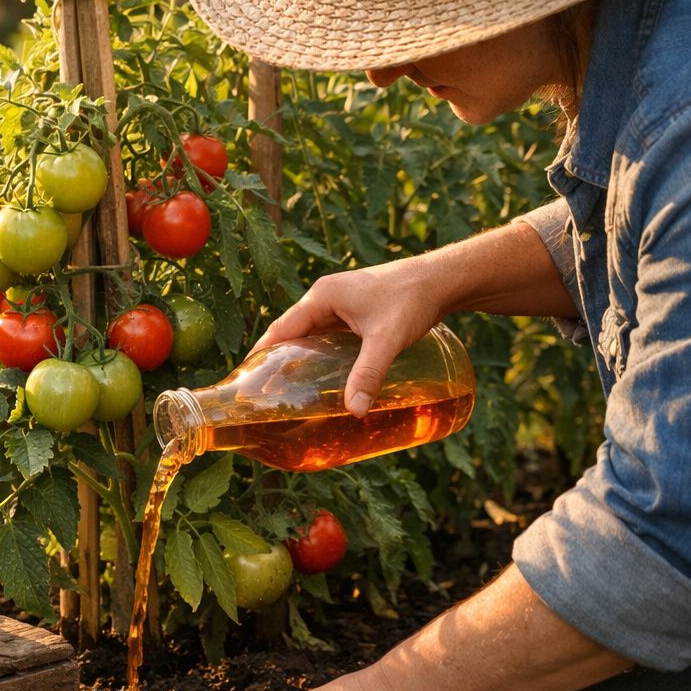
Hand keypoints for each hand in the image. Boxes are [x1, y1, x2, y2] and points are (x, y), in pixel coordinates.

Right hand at [254, 257, 449, 415]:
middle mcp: (325, 297)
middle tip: (269, 392)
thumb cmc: (412, 299)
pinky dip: (322, 353)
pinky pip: (329, 335)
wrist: (442, 279)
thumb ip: (369, 374)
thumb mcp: (386, 339)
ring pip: (312, 335)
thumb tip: (354, 411)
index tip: (248, 379)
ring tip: (291, 388)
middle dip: (280, 361)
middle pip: (292, 333)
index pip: (280, 329)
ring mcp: (341, 303)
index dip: (262, 354)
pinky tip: (325, 374)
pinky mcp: (356, 310)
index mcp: (321, 297)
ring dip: (302, 358)